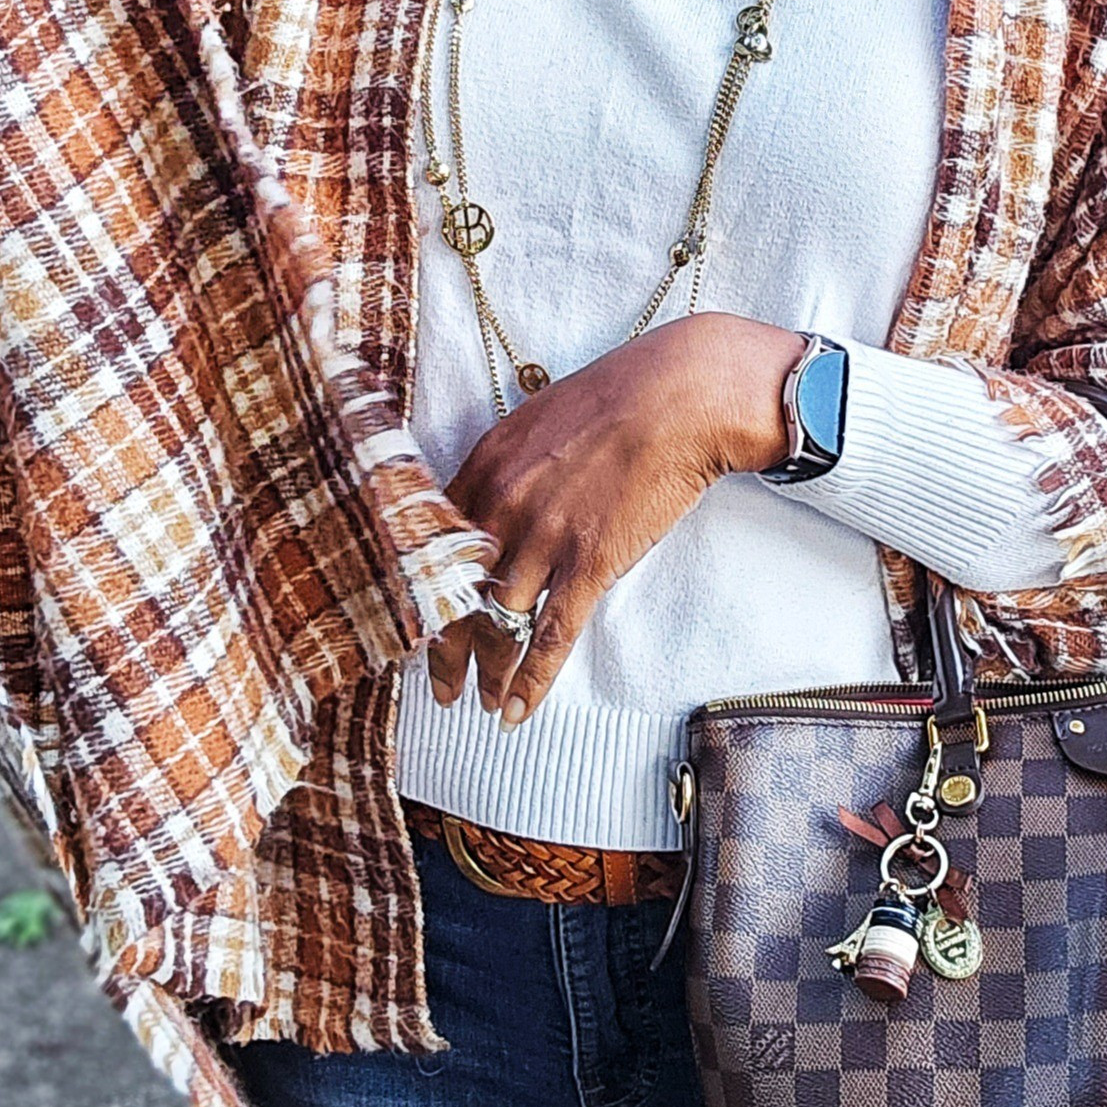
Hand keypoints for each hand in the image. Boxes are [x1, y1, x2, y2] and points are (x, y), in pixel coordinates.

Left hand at [428, 314, 804, 725]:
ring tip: (485, 702)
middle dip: (445, 650)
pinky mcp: (590, 562)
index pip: (431, 547)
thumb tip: (493, 504)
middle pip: (454, 593)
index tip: (424, 621)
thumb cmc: (620, 397)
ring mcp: (544, 536)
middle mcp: (503, 504)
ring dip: (487, 673)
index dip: (424, 594)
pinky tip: (517, 711)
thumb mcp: (539, 419)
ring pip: (497, 623)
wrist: (682, 395)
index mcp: (485, 465)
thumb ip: (507, 467)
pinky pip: (548, 636)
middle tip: (444, 684)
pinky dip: (529, 681)